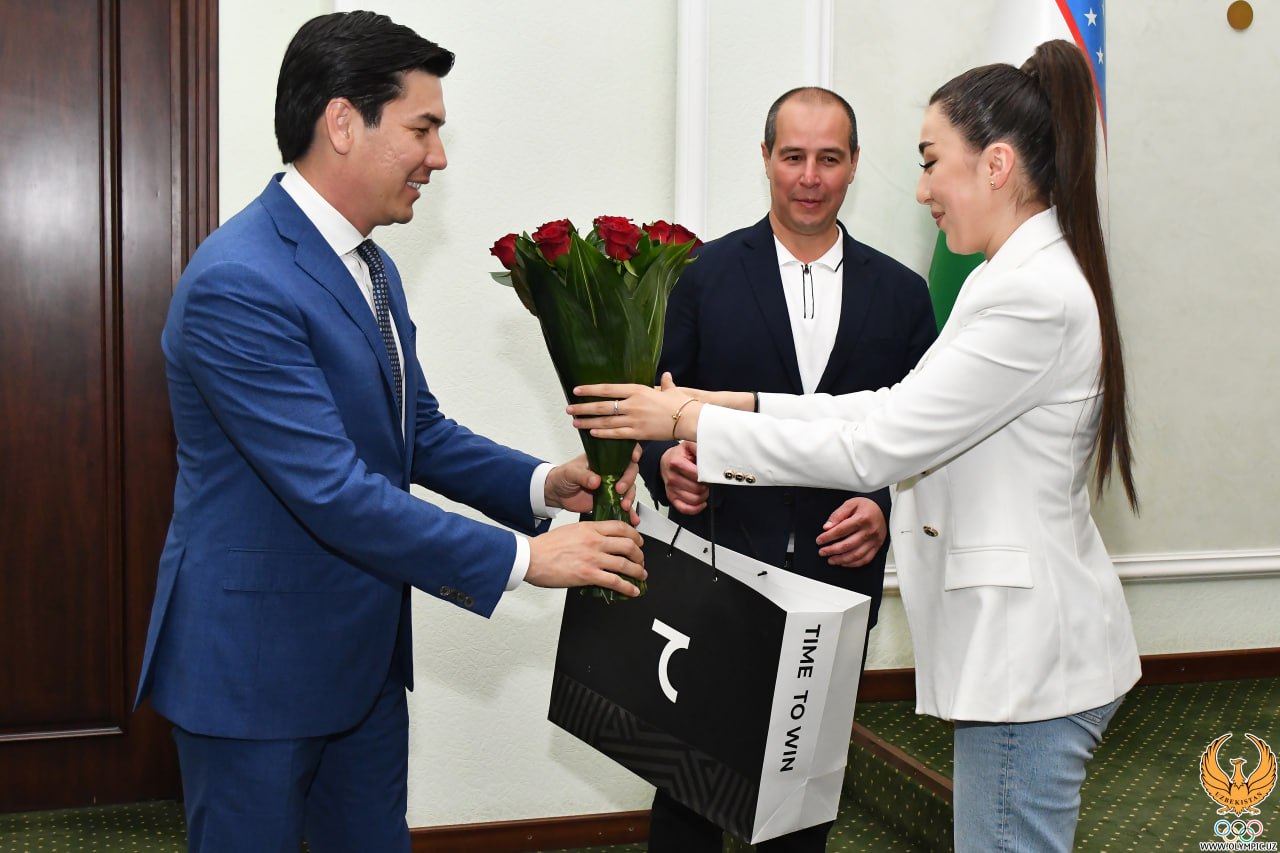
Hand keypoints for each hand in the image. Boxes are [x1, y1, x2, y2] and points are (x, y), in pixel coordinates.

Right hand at [526, 521, 645, 596]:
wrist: (531, 558)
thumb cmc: (546, 546)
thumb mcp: (571, 531)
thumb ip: (588, 534)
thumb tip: (601, 541)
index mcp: (590, 528)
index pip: (621, 527)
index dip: (635, 535)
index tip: (638, 541)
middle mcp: (594, 541)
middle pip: (628, 545)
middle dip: (640, 554)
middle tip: (641, 560)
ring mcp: (593, 558)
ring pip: (626, 564)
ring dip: (638, 571)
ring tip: (641, 576)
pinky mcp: (588, 575)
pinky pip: (615, 581)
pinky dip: (628, 587)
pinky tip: (633, 590)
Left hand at [544, 448, 640, 524]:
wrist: (556, 494)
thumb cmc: (562, 476)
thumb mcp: (570, 472)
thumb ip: (583, 475)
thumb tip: (596, 480)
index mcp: (603, 459)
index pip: (623, 452)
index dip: (632, 452)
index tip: (633, 458)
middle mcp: (610, 471)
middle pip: (630, 471)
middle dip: (628, 480)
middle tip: (619, 490)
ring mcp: (611, 486)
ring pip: (629, 489)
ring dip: (630, 497)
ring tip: (624, 506)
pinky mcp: (610, 500)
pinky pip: (622, 505)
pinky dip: (629, 512)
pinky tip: (632, 518)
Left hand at [568, 373, 750, 441]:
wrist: (689, 419)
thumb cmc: (682, 404)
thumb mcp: (671, 391)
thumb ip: (665, 385)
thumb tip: (667, 377)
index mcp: (637, 389)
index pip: (607, 388)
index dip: (590, 390)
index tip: (576, 390)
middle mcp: (633, 403)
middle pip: (602, 406)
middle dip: (583, 408)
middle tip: (569, 409)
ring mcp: (634, 419)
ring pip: (605, 421)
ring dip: (588, 422)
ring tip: (575, 422)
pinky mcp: (638, 433)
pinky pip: (616, 434)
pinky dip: (603, 434)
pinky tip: (592, 433)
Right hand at [660, 441, 707, 514]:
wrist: (666, 461)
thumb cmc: (679, 455)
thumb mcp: (689, 446)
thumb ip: (699, 448)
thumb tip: (710, 454)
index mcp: (676, 463)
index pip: (697, 475)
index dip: (707, 476)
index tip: (710, 474)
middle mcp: (672, 477)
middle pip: (697, 489)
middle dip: (707, 486)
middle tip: (708, 481)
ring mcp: (671, 489)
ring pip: (694, 500)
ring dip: (703, 496)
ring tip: (705, 489)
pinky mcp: (671, 497)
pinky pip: (684, 509)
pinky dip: (696, 508)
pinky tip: (702, 503)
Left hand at [815, 497, 886, 567]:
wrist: (882, 509)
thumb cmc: (866, 506)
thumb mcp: (850, 504)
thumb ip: (838, 515)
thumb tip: (827, 527)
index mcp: (862, 518)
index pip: (841, 530)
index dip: (828, 537)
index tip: (819, 540)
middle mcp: (869, 531)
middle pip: (848, 545)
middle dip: (832, 550)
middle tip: (822, 552)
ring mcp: (874, 540)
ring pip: (856, 555)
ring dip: (841, 559)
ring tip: (831, 560)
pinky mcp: (877, 546)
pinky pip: (865, 559)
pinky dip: (853, 563)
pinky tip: (844, 563)